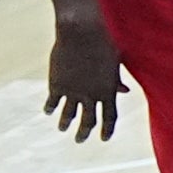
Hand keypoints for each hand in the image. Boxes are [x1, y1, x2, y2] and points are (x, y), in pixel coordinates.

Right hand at [43, 0, 124, 143]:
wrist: (82, 32)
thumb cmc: (104, 43)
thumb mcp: (116, 63)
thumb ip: (117, 80)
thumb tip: (124, 91)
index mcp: (109, 91)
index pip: (109, 117)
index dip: (107, 129)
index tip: (104, 138)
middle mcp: (91, 95)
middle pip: (88, 120)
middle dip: (84, 132)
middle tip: (80, 140)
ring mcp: (73, 91)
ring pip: (68, 114)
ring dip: (65, 123)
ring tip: (62, 129)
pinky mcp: (57, 84)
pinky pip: (53, 101)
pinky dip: (51, 107)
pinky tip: (48, 112)